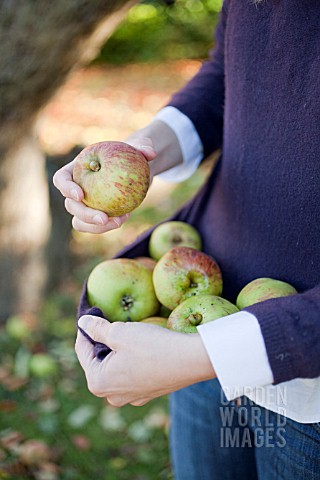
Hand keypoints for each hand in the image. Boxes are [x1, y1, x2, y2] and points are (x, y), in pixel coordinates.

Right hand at [52, 138, 155, 233]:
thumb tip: (151, 153)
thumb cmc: (133, 153)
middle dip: (84, 215)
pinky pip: (98, 225)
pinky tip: (125, 217)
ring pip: (80, 221)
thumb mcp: (140, 146)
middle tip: (104, 218)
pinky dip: (109, 225)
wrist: (136, 168)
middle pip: (70, 205)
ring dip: (96, 227)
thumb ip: (144, 146)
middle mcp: (77, 188)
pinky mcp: (98, 214)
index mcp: (77, 169)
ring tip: (118, 222)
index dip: (66, 188)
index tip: (81, 195)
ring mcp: (86, 204)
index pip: (61, 179)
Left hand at [75, 315, 215, 406]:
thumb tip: (83, 322)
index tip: (90, 314)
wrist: (191, 360)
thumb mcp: (119, 332)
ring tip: (125, 331)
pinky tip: (142, 346)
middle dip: (102, 341)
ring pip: (115, 368)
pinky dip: (132, 359)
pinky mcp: (148, 393)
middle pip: (98, 361)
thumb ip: (97, 328)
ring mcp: (131, 397)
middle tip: (108, 320)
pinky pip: (132, 373)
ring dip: (117, 350)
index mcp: (98, 383)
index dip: (86, 329)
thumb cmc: (152, 346)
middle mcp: (112, 396)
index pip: (83, 351)